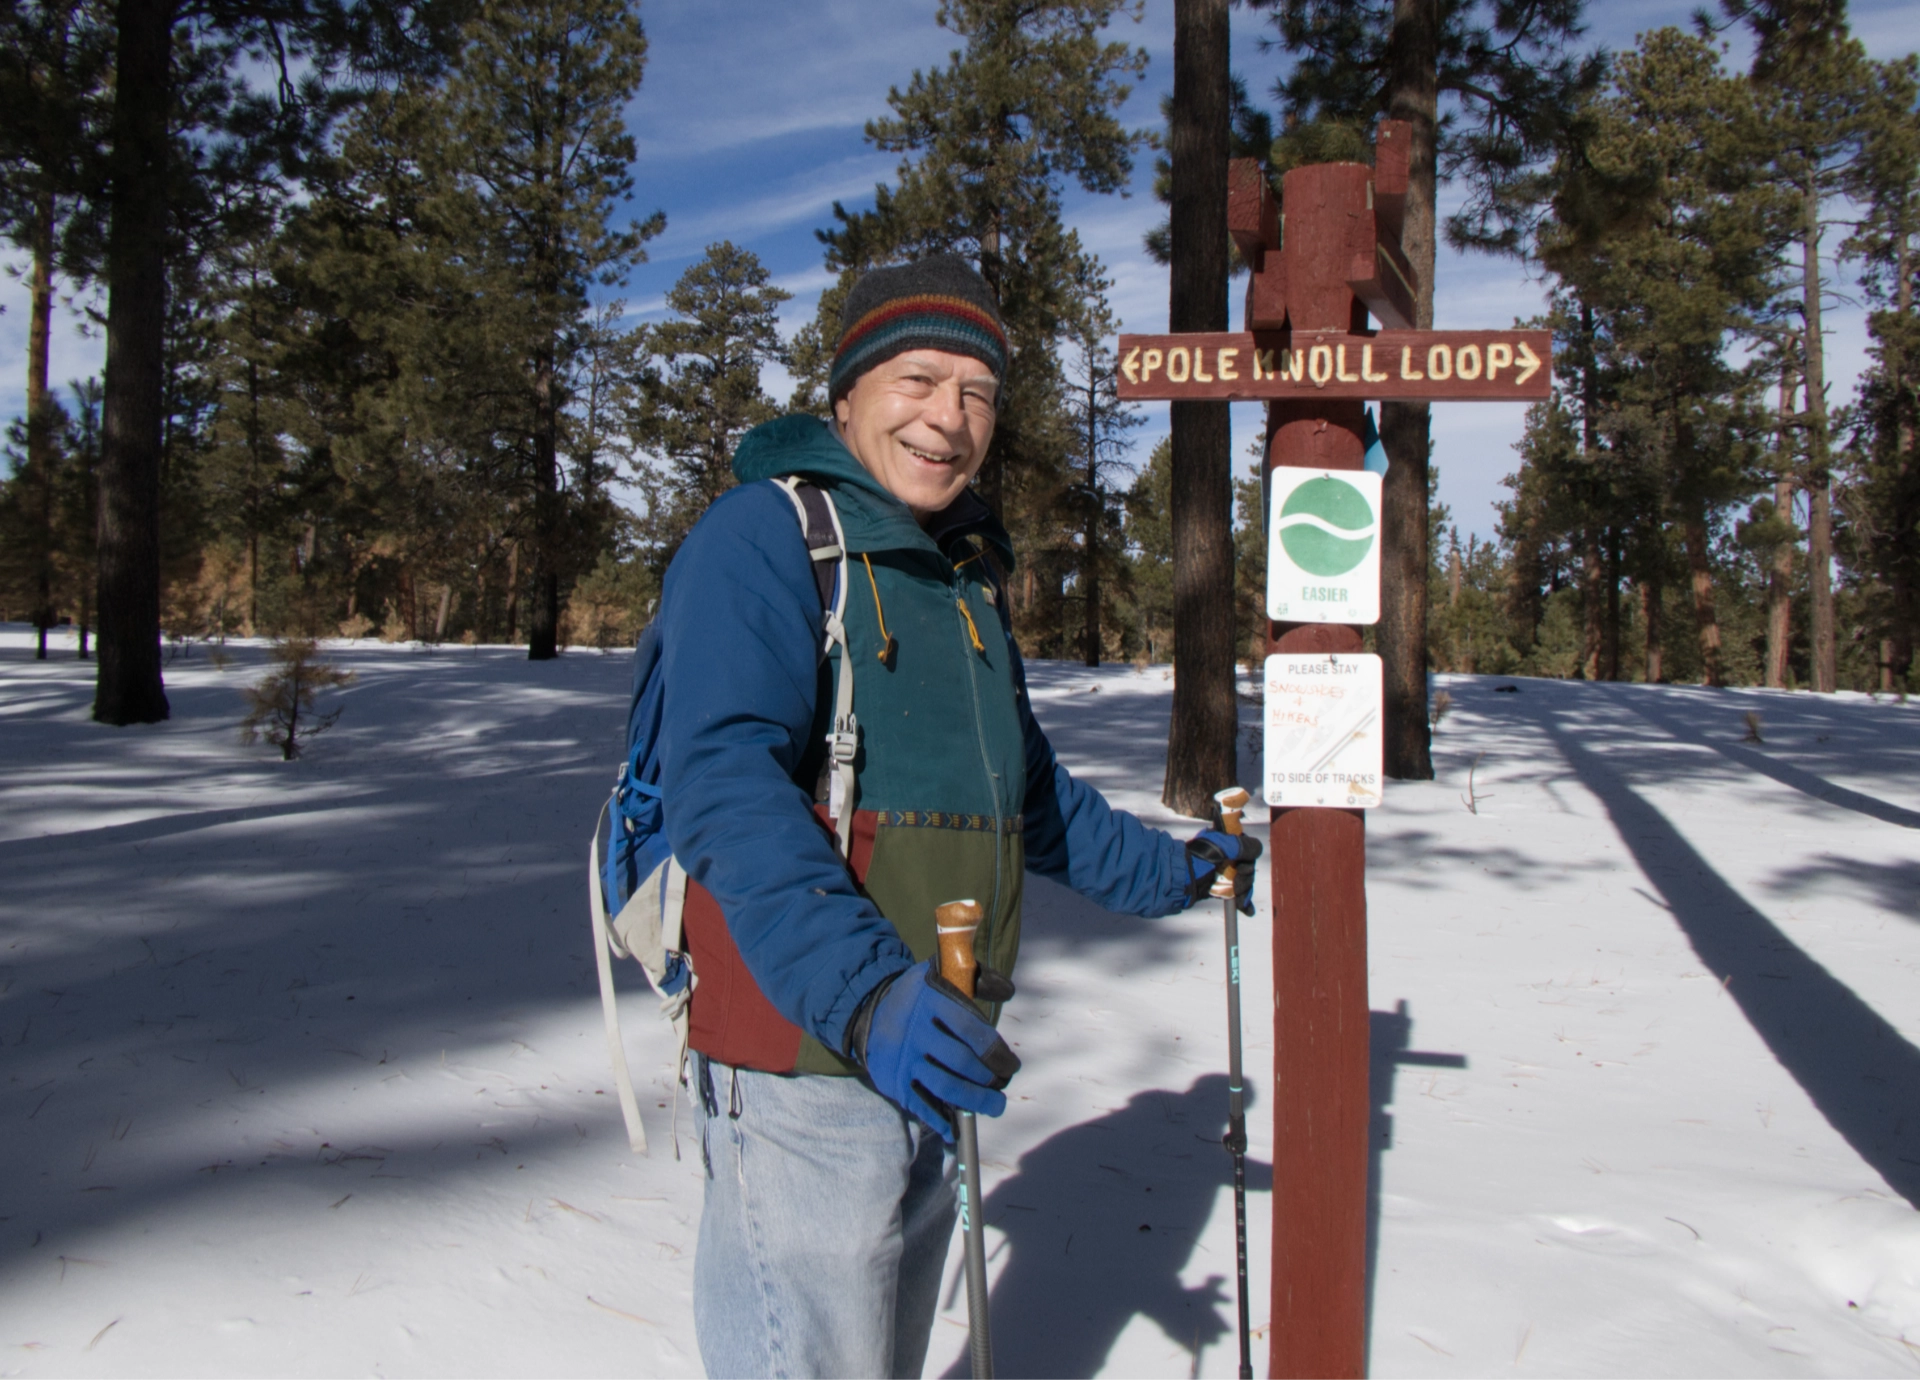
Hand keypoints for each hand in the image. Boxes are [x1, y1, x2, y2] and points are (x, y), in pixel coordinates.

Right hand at [847, 960, 1020, 1141]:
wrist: (869, 1010)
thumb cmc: (919, 997)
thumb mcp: (941, 975)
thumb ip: (976, 980)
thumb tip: (1009, 991)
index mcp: (931, 1002)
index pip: (969, 1029)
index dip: (995, 1051)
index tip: (1011, 1065)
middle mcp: (916, 1031)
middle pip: (960, 1062)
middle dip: (989, 1078)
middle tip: (1003, 1085)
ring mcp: (903, 1058)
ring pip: (944, 1086)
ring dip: (974, 1100)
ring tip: (995, 1106)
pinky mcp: (893, 1080)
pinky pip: (920, 1104)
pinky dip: (940, 1118)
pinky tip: (957, 1125)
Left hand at [1186, 828, 1262, 914]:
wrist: (1179, 882)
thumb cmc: (1198, 861)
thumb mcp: (1222, 847)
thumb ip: (1242, 846)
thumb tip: (1258, 848)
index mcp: (1224, 842)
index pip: (1246, 849)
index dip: (1248, 860)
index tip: (1243, 869)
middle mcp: (1224, 856)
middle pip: (1246, 867)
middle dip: (1246, 879)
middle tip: (1238, 887)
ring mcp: (1222, 872)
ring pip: (1243, 881)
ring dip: (1246, 892)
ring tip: (1240, 902)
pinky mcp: (1219, 887)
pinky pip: (1236, 894)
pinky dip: (1243, 901)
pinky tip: (1248, 911)